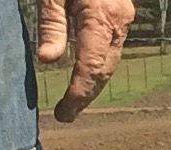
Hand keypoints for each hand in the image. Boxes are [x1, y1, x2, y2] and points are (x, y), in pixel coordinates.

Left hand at [37, 0, 135, 123]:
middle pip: (104, 70)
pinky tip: (84, 77)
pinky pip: (112, 48)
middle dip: (85, 97)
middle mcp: (118, 20)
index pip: (91, 68)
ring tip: (73, 103)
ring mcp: (124, 16)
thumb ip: (51, 23)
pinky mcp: (122, 13)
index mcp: (102, 15)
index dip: (78, 95)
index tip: (63, 114)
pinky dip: (99, 67)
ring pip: (110, 62)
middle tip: (65, 116)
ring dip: (93, 85)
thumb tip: (47, 60)